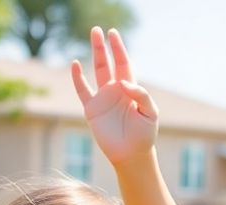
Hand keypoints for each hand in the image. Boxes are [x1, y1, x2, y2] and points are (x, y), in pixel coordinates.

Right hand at [71, 27, 157, 165]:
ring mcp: (103, 99)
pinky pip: (82, 90)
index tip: (113, 35)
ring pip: (97, 71)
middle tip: (99, 30)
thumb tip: (123, 82)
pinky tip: (75, 64)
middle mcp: (115, 90)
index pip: (124, 64)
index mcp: (130, 89)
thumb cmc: (144, 135)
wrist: (131, 154)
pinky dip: (77, 78)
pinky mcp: (92, 110)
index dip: (119, 49)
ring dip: (95, 54)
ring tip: (92, 36)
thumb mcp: (150, 114)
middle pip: (109, 63)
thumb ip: (141, 95)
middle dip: (104, 46)